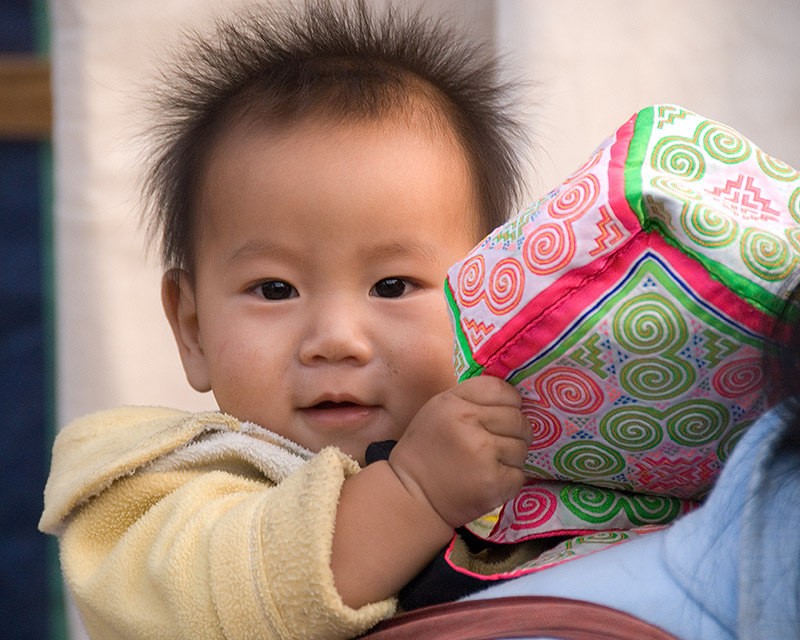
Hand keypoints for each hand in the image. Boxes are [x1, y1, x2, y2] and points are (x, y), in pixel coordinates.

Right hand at [388, 376, 530, 528]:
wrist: (412, 496)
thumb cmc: (426, 451)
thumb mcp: (439, 411)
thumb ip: (471, 399)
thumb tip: (513, 399)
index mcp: (454, 402)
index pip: (502, 389)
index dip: (509, 402)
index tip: (501, 415)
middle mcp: (469, 423)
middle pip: (518, 419)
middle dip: (514, 432)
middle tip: (495, 444)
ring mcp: (484, 453)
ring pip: (522, 447)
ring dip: (512, 457)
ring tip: (488, 464)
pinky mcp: (494, 481)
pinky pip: (519, 474)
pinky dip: (509, 479)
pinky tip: (488, 480)